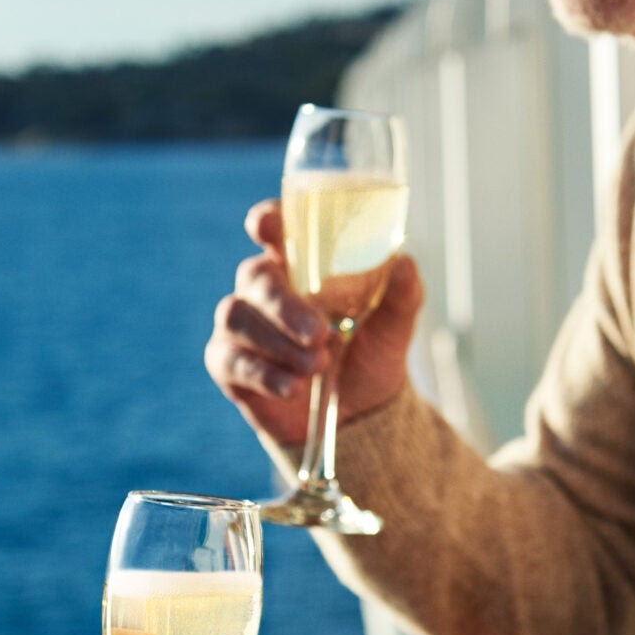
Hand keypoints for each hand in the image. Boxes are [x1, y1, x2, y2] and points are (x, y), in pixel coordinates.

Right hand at [204, 198, 422, 447]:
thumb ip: (402, 295)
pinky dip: (263, 374)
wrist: (357, 413)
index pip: (276, 229)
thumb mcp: (393, 327)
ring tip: (318, 366)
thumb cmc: (368, 354)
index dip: (267, 221)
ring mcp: (242, 325)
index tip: (265, 224)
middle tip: (319, 334)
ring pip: (238, 317)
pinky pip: (230, 361)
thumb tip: (406, 264)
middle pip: (256, 277)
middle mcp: (264, 289)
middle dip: (284, 305)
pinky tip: (292, 387)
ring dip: (278, 343)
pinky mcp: (228, 364)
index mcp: (301, 266)